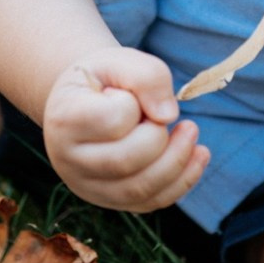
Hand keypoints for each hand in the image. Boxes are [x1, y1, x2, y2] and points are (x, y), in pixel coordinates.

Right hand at [43, 47, 210, 211]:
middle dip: (161, 136)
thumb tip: (168, 116)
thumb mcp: (119, 59)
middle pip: (127, 161)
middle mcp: (68, 159)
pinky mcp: (109, 200)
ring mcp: (86, 185)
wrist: (84, 100)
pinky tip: (198, 155)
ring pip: (140, 190)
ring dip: (178, 161)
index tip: (129, 93)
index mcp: (65, 117)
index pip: (113, 120)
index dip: (135, 104)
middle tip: (168, 113)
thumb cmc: (103, 78)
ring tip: (191, 131)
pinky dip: (181, 181)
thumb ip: (146, 75)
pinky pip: (150, 202)